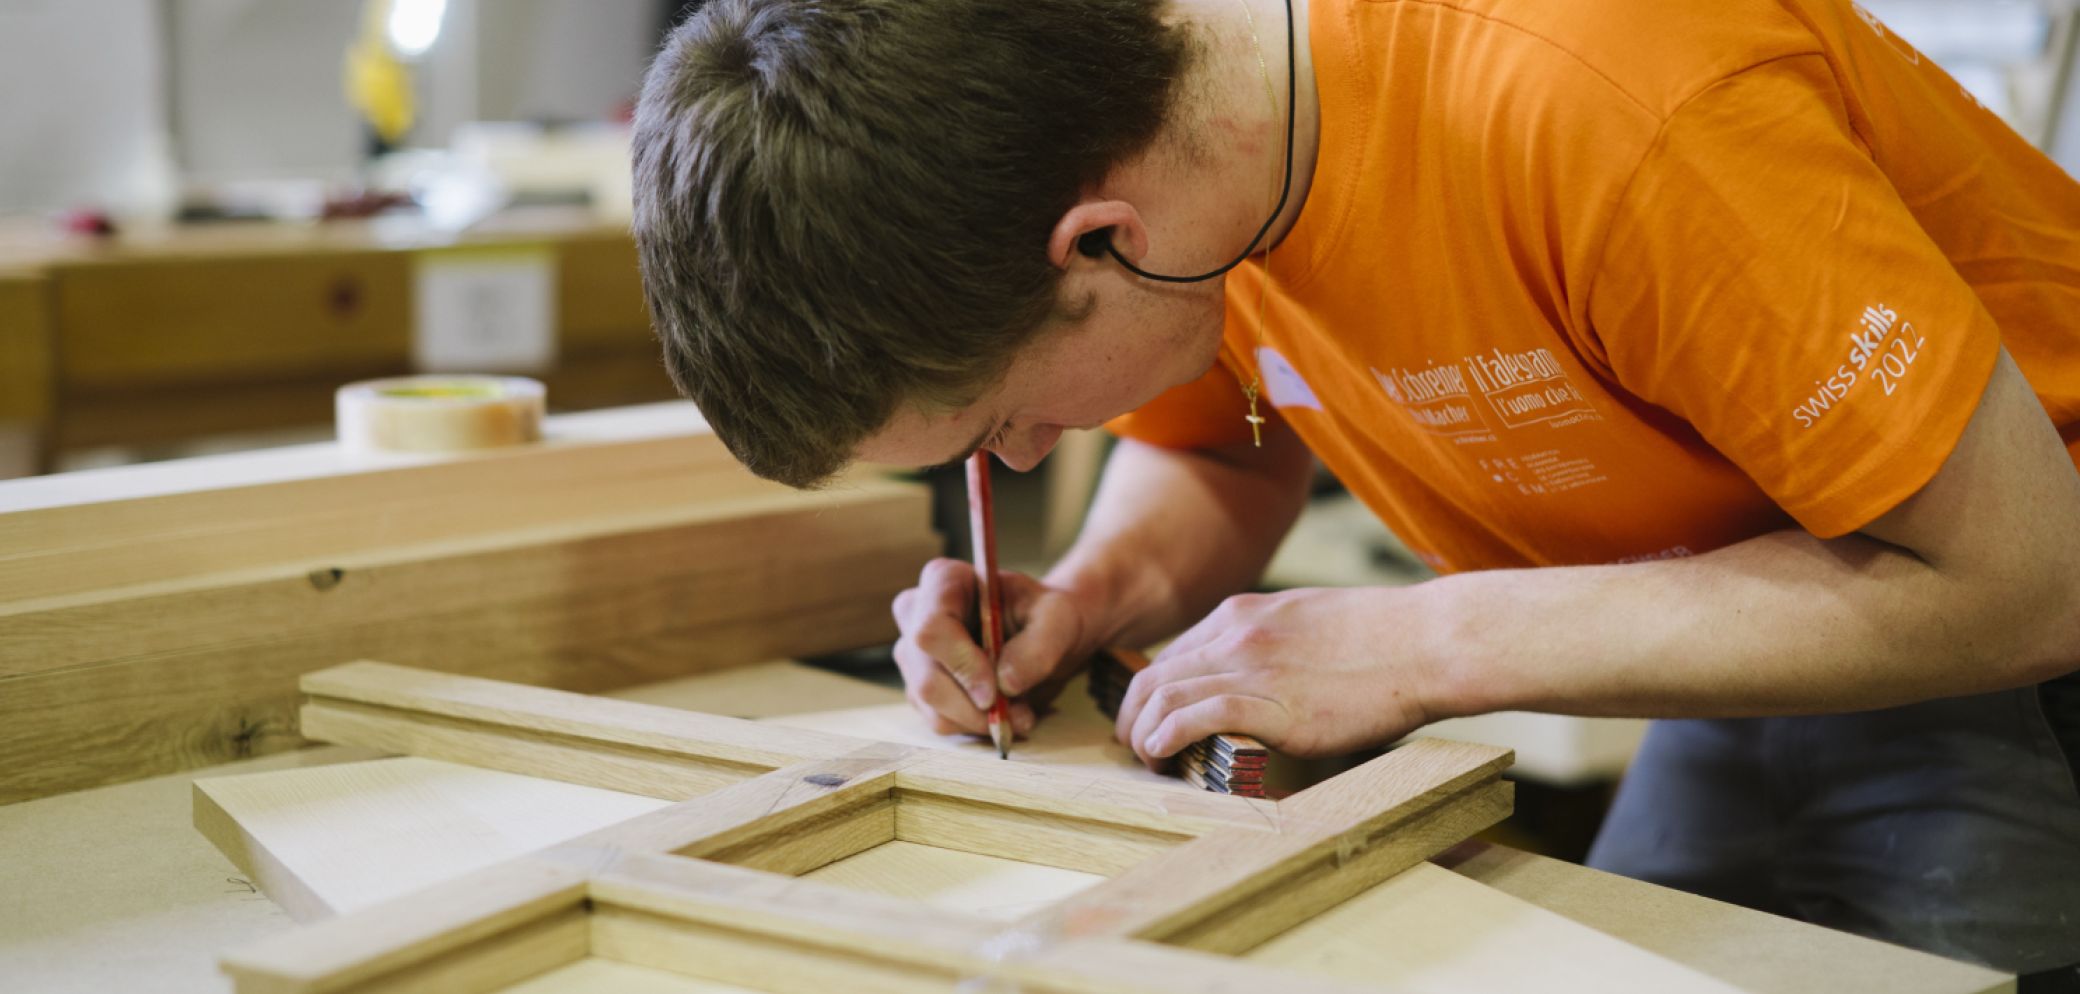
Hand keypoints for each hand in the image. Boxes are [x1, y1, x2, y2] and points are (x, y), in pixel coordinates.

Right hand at [890, 558, 1098, 737]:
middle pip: (926, 675)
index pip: (932, 627)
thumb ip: (1038, 647)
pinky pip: (938, 719)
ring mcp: (913, 653)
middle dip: (973, 705)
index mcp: (945, 581)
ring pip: (930, 703)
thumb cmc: (1046, 616)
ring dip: (978, 720)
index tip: (995, 691)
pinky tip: (1002, 714)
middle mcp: (916, 614)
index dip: (961, 664)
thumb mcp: (1057, 620)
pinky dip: (974, 726)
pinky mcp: (920, 686)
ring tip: (1020, 712)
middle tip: (1017, 714)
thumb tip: (1006, 682)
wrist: (1042, 635)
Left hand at [1113, 587, 1436, 766]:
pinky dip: (1167, 737)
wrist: (1423, 640)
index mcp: (1242, 615)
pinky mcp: (1270, 701)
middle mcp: (1235, 635)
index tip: (1153, 721)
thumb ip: (1272, 646)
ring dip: (1143, 733)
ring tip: (1147, 760)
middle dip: (1132, 715)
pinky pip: (1195, 716)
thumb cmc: (1381, 640)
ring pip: (1164, 696)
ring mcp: (1250, 665)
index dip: (1153, 693)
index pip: (1173, 655)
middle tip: (1134, 746)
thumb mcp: (1308, 624)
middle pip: (1154, 676)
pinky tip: (1163, 754)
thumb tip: (1260, 682)